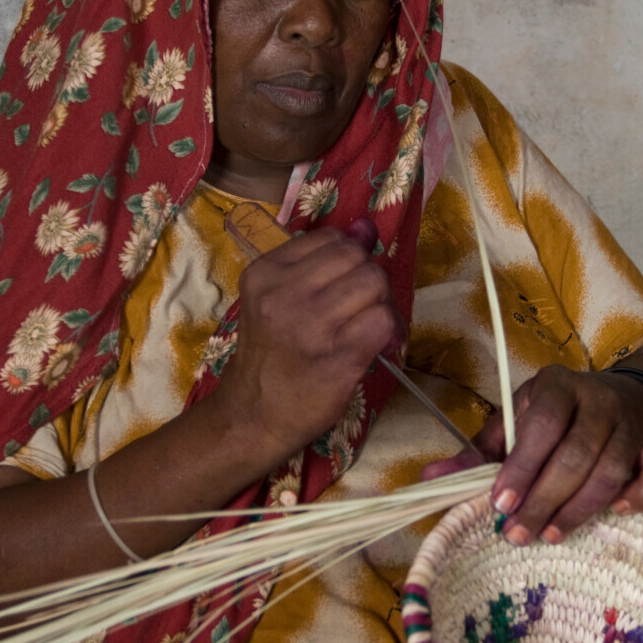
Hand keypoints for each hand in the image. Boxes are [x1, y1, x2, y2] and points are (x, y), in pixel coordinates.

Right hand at [213, 223, 400, 465]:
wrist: (253, 416)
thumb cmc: (269, 356)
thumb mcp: (276, 299)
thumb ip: (319, 261)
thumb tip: (367, 226)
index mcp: (265, 273)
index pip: (331, 239)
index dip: (349, 259)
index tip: (342, 285)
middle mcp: (284, 296)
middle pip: (356, 259)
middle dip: (368, 278)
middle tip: (359, 307)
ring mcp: (311, 328)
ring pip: (375, 284)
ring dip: (380, 304)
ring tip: (366, 326)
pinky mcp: (338, 359)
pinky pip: (384, 322)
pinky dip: (389, 332)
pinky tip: (375, 346)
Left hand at [422, 364, 642, 543]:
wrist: (633, 399)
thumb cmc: (560, 418)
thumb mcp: (518, 423)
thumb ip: (479, 453)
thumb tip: (430, 478)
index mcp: (558, 386)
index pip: (542, 424)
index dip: (521, 466)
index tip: (500, 504)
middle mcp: (600, 400)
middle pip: (576, 454)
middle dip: (544, 499)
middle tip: (517, 534)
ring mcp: (634, 425)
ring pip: (612, 470)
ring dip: (580, 509)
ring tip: (550, 536)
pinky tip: (615, 514)